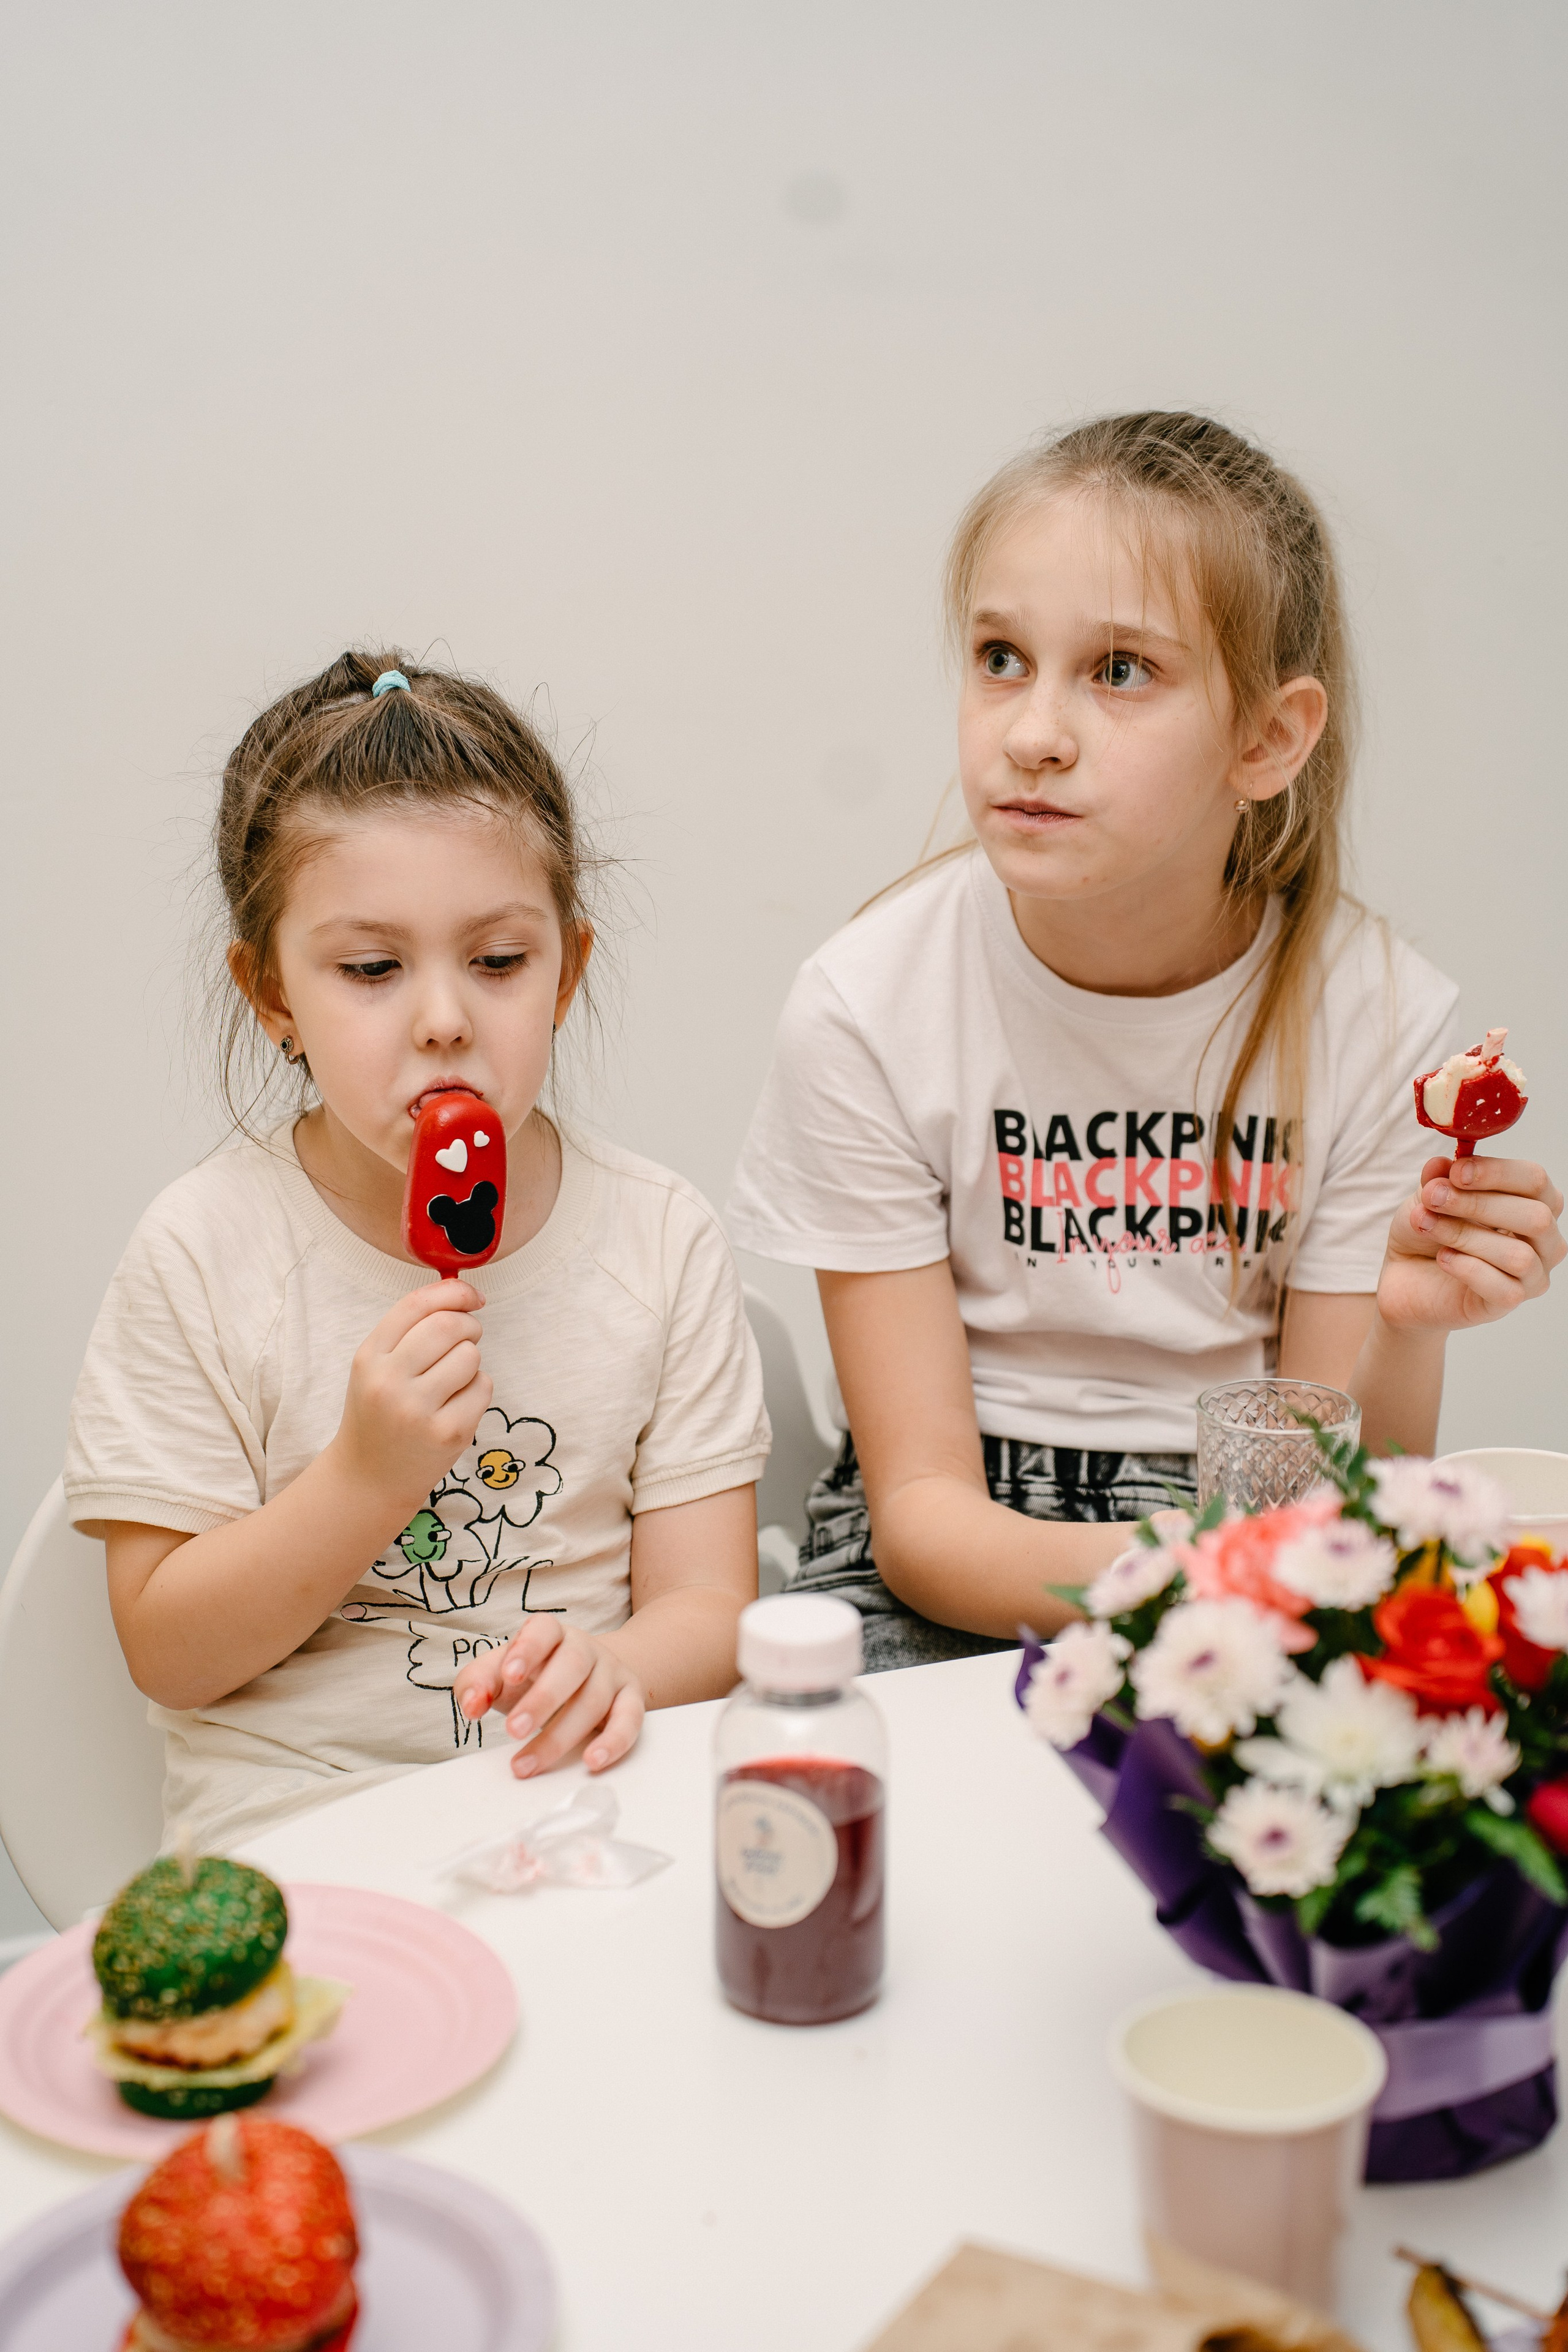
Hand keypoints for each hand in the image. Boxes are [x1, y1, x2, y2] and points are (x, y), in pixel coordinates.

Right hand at [330, 1280, 490, 1509]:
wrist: (369, 1479)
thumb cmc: (379, 1415)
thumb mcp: (376, 1368)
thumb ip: (409, 1330)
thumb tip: (462, 1294)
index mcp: (369, 1358)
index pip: (416, 1305)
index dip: (453, 1291)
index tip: (472, 1295)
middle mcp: (389, 1382)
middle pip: (449, 1325)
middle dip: (469, 1325)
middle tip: (468, 1338)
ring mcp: (418, 1410)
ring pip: (471, 1355)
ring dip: (471, 1362)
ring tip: (451, 1382)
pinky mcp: (448, 1433)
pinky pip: (483, 1387)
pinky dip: (477, 1391)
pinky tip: (455, 1406)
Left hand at [453, 1617, 645, 1776]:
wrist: (589, 1676)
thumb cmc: (535, 1676)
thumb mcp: (501, 1673)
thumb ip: (477, 1683)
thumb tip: (471, 1706)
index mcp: (551, 1634)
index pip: (544, 1631)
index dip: (527, 1649)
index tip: (509, 1674)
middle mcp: (586, 1649)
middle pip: (572, 1666)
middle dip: (543, 1700)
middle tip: (513, 1730)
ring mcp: (612, 1673)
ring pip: (594, 1700)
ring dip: (561, 1736)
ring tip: (527, 1764)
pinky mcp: (631, 1700)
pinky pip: (630, 1719)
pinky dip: (614, 1741)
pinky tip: (592, 1761)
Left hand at [1377, 1154, 1565, 1331]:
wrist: (1405, 1278)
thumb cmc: (1429, 1232)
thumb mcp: (1427, 1197)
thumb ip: (1438, 1179)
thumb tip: (1440, 1165)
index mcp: (1534, 1203)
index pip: (1536, 1180)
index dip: (1497, 1172)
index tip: (1456, 1172)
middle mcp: (1543, 1241)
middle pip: (1536, 1217)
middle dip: (1479, 1203)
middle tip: (1433, 1198)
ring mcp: (1531, 1276)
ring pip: (1519, 1256)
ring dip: (1465, 1235)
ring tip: (1427, 1225)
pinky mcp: (1506, 1304)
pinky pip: (1504, 1289)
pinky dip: (1468, 1269)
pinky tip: (1443, 1258)